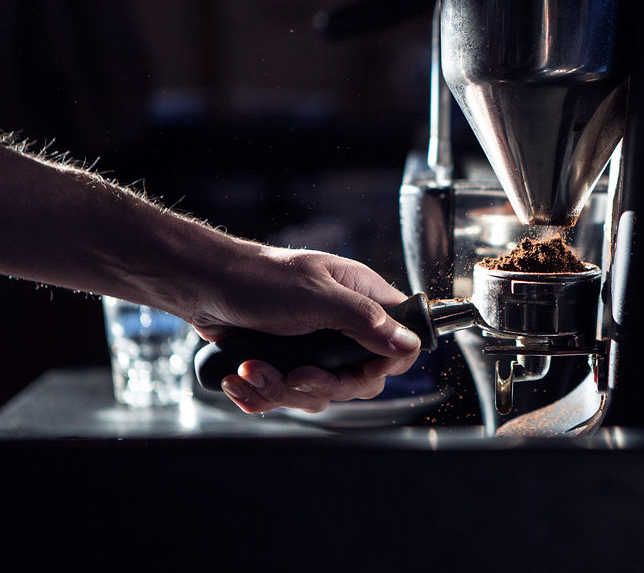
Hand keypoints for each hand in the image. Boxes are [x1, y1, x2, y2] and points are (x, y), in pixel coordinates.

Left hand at [191, 246, 421, 412]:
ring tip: (250, 369)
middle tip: (294, 375)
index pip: (400, 341)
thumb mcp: (316, 295)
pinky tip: (240, 379)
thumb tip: (408, 342)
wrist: (203, 286)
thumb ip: (365, 319)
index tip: (359, 371)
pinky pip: (287, 398)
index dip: (386, 364)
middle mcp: (344, 325)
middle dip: (321, 386)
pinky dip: (260, 395)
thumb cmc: (258, 278)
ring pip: (320, 394)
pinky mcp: (286, 364)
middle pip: (359, 380)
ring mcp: (315, 348)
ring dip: (280, 390)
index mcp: (362, 298)